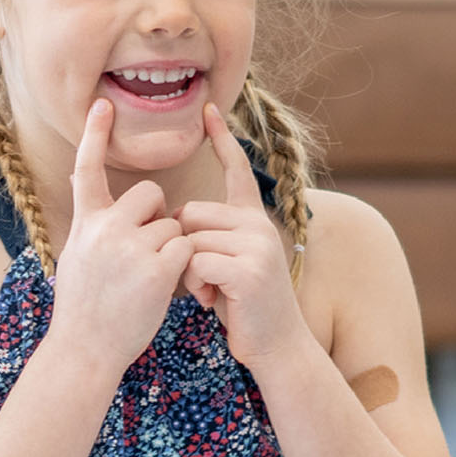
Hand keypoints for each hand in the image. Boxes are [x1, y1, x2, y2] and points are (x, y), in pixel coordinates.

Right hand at [48, 99, 193, 373]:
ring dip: (172, 249)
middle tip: (147, 252)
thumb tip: (112, 212)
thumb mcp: (78, 258)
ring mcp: (129, 247)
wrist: (85, 349)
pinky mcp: (156, 268)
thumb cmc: (85, 308)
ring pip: (174, 225)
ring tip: (149, 280)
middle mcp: (104, 228)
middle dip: (159, 217)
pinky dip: (184, 266)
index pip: (88, 169)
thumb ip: (96, 230)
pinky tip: (166, 287)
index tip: (103, 105)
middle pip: (151, 194)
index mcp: (85, 223)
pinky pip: (186, 248)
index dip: (96, 135)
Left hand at [178, 103, 310, 369]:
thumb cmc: (244, 308)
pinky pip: (197, 262)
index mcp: (254, 220)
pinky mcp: (248, 269)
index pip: (237, 171)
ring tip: (209, 293)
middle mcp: (259, 225)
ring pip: (190, 239)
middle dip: (184, 245)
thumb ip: (212, 236)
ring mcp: (257, 246)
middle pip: (191, 212)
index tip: (209, 109)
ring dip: (188, 271)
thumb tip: (178, 218)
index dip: (222, 140)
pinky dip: (195, 285)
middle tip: (202, 278)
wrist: (277, 347)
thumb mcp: (228, 263)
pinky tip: (213, 302)